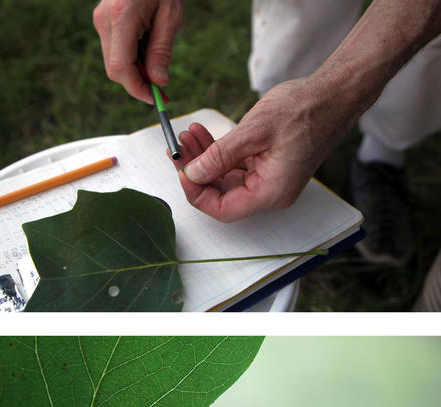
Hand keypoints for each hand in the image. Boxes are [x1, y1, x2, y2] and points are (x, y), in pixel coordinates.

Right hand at [93, 0, 183, 103]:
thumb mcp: (171, 15)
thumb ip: (162, 50)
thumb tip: (158, 81)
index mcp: (121, 17)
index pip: (121, 68)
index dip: (136, 88)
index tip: (154, 99)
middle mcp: (104, 20)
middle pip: (115, 68)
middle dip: (137, 82)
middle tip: (161, 89)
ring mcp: (100, 19)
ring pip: (113, 61)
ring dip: (135, 70)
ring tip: (157, 63)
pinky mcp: (102, 19)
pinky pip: (114, 48)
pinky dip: (130, 57)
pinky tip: (147, 50)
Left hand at [175, 77, 349, 221]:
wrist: (334, 93)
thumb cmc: (304, 109)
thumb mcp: (254, 131)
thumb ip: (219, 156)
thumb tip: (192, 173)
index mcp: (272, 191)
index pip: (223, 208)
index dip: (197, 193)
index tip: (180, 170)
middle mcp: (271, 191)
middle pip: (220, 193)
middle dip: (195, 170)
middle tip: (176, 147)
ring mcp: (269, 179)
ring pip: (224, 177)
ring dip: (203, 158)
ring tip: (186, 135)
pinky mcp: (266, 166)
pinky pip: (234, 166)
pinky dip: (216, 152)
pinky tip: (201, 135)